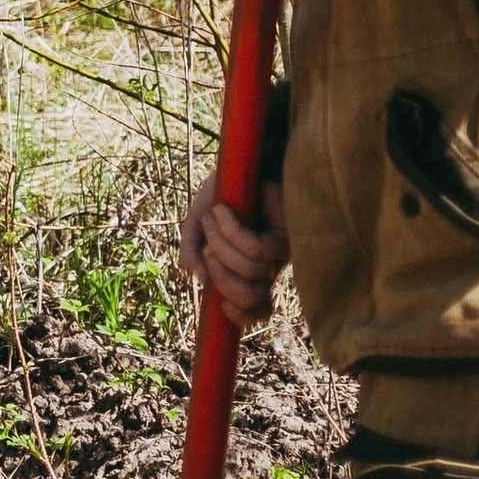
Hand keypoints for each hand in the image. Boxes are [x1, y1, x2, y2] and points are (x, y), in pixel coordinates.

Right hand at [177, 166, 291, 326]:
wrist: (240, 162)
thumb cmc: (221, 193)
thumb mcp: (195, 226)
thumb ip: (191, 252)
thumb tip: (196, 278)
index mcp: (246, 271)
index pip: (255, 310)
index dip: (240, 316)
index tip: (220, 305)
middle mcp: (268, 266)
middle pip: (250, 295)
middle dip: (222, 277)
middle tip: (208, 252)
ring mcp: (280, 252)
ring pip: (252, 271)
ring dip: (223, 245)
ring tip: (213, 220)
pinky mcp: (287, 234)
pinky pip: (257, 248)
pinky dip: (232, 230)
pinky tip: (223, 211)